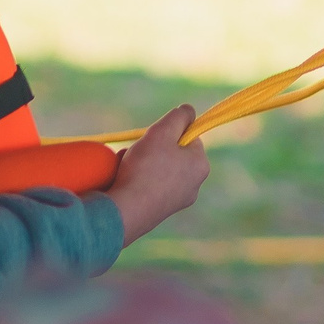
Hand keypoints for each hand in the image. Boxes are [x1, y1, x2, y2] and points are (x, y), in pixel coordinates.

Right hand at [108, 105, 208, 244]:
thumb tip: (189, 111)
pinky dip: (136, 179)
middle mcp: (194, 186)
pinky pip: (149, 186)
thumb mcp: (163, 131)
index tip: (155, 135)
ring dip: (141, 162)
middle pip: (172, 154)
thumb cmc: (146, 167)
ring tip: (126, 165)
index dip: (170, 131)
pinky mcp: (158, 212)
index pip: (189, 137)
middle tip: (138, 150)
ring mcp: (176, 202)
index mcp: (201, 165)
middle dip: (152, 148)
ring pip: (158, 169)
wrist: (126, 212)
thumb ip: (179, 116)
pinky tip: (122, 180)